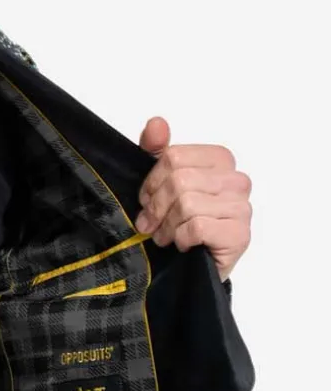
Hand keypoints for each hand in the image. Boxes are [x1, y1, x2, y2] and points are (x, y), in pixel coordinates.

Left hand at [134, 115, 251, 282]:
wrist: (191, 267)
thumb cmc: (180, 222)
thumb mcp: (161, 182)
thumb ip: (157, 150)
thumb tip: (156, 123)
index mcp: (220, 160)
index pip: (173, 157)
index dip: (152, 182)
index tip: (147, 200)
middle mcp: (237, 180)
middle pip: (179, 180)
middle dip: (157, 207)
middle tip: (151, 224)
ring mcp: (242, 207)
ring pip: (188, 204)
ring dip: (168, 226)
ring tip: (166, 236)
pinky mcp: (240, 234)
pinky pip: (198, 227)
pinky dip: (182, 239)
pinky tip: (184, 245)